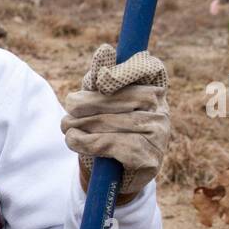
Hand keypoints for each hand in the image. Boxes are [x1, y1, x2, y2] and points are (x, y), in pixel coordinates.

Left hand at [62, 43, 169, 197]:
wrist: (111, 177)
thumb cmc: (105, 132)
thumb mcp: (98, 104)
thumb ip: (100, 80)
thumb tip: (105, 52)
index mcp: (154, 89)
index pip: (150, 68)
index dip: (127, 70)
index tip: (101, 79)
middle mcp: (162, 110)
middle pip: (123, 97)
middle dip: (89, 104)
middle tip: (68, 111)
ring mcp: (160, 135)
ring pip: (115, 122)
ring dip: (83, 125)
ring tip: (67, 128)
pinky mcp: (150, 158)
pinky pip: (113, 144)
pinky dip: (88, 142)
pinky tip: (74, 141)